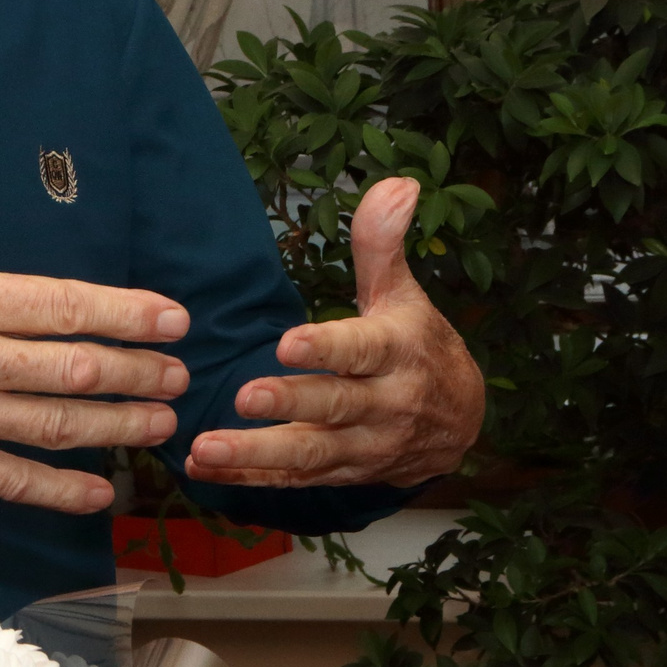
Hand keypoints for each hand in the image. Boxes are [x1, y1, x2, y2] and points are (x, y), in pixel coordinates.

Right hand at [0, 143, 190, 514]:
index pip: (61, 304)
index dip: (126, 312)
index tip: (172, 318)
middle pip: (74, 368)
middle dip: (139, 371)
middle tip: (180, 374)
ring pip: (58, 426)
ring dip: (119, 425)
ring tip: (161, 422)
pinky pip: (14, 481)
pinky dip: (62, 490)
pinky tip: (101, 491)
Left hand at [185, 177, 482, 489]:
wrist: (461, 422)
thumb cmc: (418, 345)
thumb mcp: (403, 294)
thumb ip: (382, 244)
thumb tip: (396, 184)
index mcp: (397, 353)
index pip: (362, 350)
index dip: (327, 348)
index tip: (288, 342)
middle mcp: (385, 405)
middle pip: (336, 407)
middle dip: (290, 403)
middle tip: (243, 396)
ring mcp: (363, 446)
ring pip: (311, 455)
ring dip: (257, 454)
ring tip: (208, 448)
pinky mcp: (342, 474)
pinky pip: (294, 482)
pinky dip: (249, 480)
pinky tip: (206, 470)